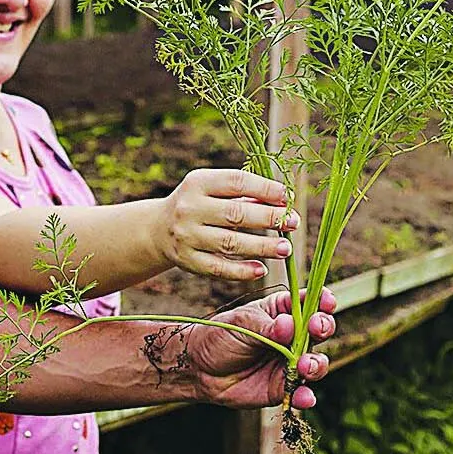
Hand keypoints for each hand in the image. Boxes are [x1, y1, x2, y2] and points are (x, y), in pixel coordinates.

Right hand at [155, 168, 298, 281]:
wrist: (158, 229)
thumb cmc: (199, 205)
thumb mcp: (213, 191)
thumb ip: (244, 194)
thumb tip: (284, 201)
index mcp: (198, 183)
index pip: (236, 182)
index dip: (265, 189)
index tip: (287, 196)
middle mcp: (189, 208)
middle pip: (236, 214)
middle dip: (270, 218)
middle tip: (293, 222)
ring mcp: (187, 236)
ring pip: (230, 244)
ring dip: (262, 247)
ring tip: (286, 248)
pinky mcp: (188, 261)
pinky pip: (219, 268)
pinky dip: (242, 271)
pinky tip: (261, 269)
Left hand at [184, 289, 336, 408]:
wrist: (200, 368)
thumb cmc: (221, 336)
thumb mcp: (242, 324)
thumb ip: (266, 328)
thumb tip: (289, 325)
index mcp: (284, 310)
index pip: (310, 302)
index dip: (323, 301)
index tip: (327, 302)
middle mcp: (293, 336)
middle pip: (320, 330)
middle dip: (324, 328)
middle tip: (317, 329)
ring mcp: (291, 362)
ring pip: (316, 363)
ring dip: (316, 364)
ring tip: (305, 366)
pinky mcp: (284, 387)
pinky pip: (301, 392)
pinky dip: (306, 396)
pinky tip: (305, 397)